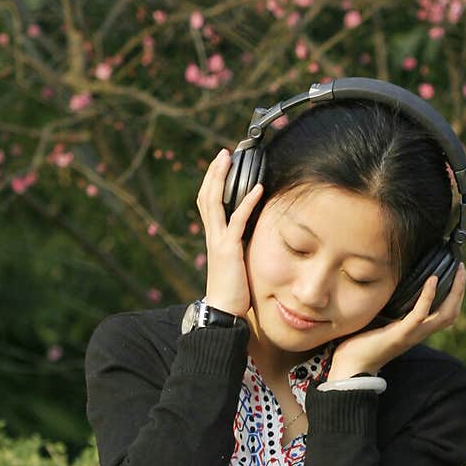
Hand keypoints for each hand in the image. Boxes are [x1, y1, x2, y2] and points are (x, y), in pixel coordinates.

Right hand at [195, 149, 263, 318]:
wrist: (222, 312)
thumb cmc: (232, 291)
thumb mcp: (235, 262)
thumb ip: (239, 247)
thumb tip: (251, 237)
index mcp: (214, 237)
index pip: (207, 203)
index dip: (211, 182)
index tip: (220, 165)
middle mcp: (213, 235)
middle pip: (206, 196)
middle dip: (214, 173)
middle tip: (223, 153)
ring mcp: (219, 241)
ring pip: (214, 202)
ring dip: (222, 179)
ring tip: (230, 160)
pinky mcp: (230, 250)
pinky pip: (238, 221)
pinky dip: (248, 202)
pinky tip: (258, 189)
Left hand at [329, 263, 465, 378]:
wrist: (351, 366)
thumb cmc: (361, 345)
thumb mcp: (380, 323)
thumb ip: (389, 310)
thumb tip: (386, 288)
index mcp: (416, 331)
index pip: (445, 315)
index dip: (455, 296)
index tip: (456, 275)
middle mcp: (419, 333)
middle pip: (451, 313)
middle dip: (460, 290)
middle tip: (462, 269)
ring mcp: (412, 334)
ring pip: (444, 314)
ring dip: (454, 291)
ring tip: (456, 271)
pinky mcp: (401, 333)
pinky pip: (420, 314)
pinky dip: (428, 296)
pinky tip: (432, 280)